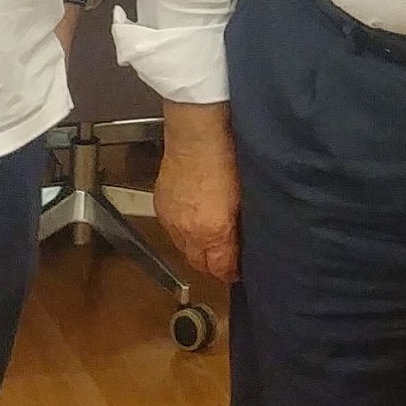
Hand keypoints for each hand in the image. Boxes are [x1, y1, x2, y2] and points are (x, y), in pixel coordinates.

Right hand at [155, 102, 241, 282]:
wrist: (197, 133)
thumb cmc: (226, 156)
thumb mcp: (244, 196)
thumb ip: (240, 225)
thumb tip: (244, 240)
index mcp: (213, 231)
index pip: (220, 268)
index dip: (231, 272)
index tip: (239, 270)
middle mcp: (189, 231)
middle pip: (199, 264)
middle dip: (213, 264)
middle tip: (227, 259)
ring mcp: (172, 220)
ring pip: (184, 249)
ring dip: (197, 249)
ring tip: (211, 240)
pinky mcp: (161, 207)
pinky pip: (172, 231)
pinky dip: (183, 232)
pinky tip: (194, 221)